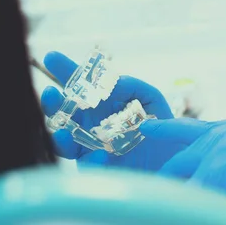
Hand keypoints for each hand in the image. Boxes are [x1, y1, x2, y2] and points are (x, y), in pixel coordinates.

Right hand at [40, 51, 179, 170]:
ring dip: (59, 135)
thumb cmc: (160, 126)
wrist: (174, 158)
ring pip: (64, 141)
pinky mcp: (98, 169)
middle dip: (52, 102)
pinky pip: (88, 166)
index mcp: (100, 103)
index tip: (51, 57)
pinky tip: (103, 156)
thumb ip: (133, 86)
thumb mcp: (151, 100)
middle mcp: (90, 123)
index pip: (79, 86)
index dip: (65, 71)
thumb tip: (114, 82)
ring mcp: (90, 146)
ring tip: (63, 131)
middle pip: (62, 112)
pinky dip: (94, 160)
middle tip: (50, 92)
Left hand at [140, 117, 225, 221]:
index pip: (190, 128)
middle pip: (181, 156)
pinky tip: (189, 209)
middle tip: (157, 179)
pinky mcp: (212, 183)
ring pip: (183, 178)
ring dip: (181, 191)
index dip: (166, 128)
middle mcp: (217, 142)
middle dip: (168, 170)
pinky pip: (191, 197)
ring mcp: (213, 162)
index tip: (149, 128)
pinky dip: (191, 204)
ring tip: (171, 203)